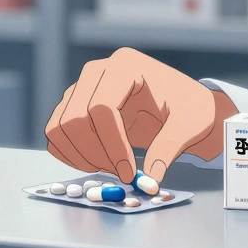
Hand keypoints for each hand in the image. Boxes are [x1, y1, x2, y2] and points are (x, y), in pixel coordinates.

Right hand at [44, 47, 238, 183]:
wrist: (184, 106)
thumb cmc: (190, 109)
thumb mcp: (189, 125)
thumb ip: (168, 149)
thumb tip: (149, 181)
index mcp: (126, 66)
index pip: (102, 108)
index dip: (112, 145)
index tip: (129, 173)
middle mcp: (98, 71)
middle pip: (75, 118)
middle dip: (96, 154)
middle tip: (121, 174)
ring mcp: (82, 87)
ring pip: (59, 127)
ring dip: (81, 156)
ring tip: (112, 169)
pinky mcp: (74, 105)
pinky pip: (56, 133)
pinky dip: (71, 155)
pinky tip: (98, 164)